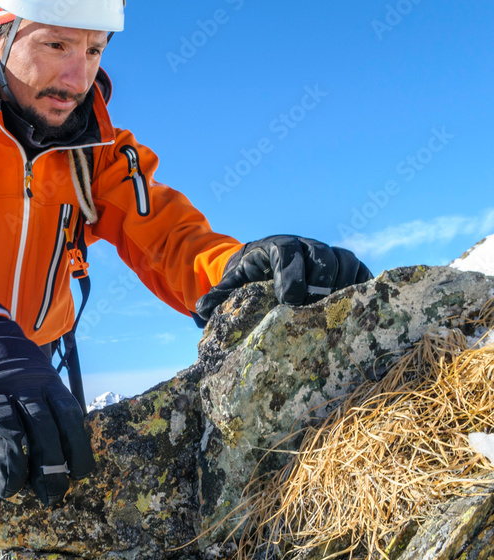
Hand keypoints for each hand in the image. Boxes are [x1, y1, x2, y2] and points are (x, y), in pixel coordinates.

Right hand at [0, 318, 93, 504]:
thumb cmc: (22, 375)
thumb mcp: (47, 383)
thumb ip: (56, 413)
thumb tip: (72, 461)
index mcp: (50, 385)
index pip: (70, 418)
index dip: (78, 449)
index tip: (80, 475)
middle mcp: (25, 389)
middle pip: (43, 429)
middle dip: (50, 467)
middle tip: (51, 496)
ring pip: (9, 432)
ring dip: (12, 466)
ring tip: (9, 491)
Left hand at [195, 235, 371, 321]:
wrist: (261, 266)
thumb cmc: (246, 278)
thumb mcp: (229, 284)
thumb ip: (217, 296)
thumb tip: (200, 310)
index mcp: (275, 247)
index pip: (287, 254)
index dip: (290, 276)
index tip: (288, 301)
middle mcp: (305, 245)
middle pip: (321, 256)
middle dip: (319, 283)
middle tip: (313, 310)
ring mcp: (327, 253)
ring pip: (344, 260)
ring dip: (342, 285)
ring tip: (335, 312)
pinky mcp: (344, 266)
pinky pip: (360, 271)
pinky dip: (361, 287)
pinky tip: (357, 309)